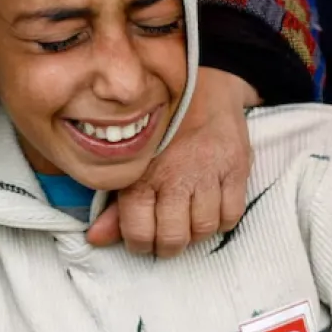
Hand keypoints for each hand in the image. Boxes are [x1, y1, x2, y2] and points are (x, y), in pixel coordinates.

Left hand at [88, 68, 257, 256]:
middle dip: (167, 246)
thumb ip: (115, 206)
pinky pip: (232, 214)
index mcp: (142, 174)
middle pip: (173, 237)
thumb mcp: (131, 163)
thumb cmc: (160, 130)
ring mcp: (208, 172)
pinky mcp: (236, 167)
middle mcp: (175, 175)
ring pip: (204, 228)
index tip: (143, 239)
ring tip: (188, 219)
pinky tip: (210, 208)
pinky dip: (222, 220)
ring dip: (195, 232)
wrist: (200, 86)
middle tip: (166, 236)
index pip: (138, 232)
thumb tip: (96, 240)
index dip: (139, 245)